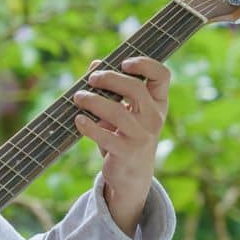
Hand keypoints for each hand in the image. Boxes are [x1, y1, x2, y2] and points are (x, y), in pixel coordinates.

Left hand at [72, 55, 171, 235]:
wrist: (131, 176)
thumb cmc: (124, 136)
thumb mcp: (122, 111)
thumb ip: (111, 88)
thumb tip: (94, 64)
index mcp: (158, 104)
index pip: (162, 76)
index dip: (145, 64)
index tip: (123, 63)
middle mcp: (154, 118)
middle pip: (135, 89)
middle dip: (110, 79)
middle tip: (91, 78)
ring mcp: (142, 136)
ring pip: (117, 112)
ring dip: (93, 101)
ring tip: (78, 97)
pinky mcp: (126, 152)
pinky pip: (105, 136)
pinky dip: (88, 126)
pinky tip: (78, 120)